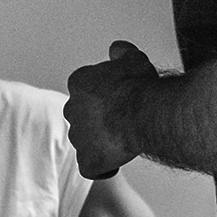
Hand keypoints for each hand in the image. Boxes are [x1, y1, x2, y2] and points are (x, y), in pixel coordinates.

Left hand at [65, 41, 156, 179]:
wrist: (145, 113)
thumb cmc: (140, 86)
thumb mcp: (135, 59)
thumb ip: (122, 53)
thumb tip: (116, 49)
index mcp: (79, 82)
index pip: (84, 88)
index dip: (103, 95)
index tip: (119, 97)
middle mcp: (72, 109)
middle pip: (81, 115)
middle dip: (97, 118)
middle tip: (120, 119)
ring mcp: (78, 137)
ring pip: (84, 141)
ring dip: (99, 142)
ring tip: (122, 141)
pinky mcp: (87, 160)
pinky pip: (90, 166)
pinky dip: (101, 166)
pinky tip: (115, 163)